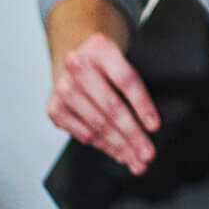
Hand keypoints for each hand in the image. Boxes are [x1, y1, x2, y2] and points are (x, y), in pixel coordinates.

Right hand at [46, 33, 158, 173]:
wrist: (75, 56)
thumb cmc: (105, 62)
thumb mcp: (122, 60)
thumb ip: (134, 86)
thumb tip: (149, 125)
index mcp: (100, 49)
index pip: (126, 80)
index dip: (142, 106)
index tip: (154, 127)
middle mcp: (78, 67)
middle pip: (111, 107)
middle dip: (132, 135)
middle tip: (147, 153)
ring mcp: (63, 88)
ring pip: (97, 124)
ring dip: (118, 146)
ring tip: (134, 158)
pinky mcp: (54, 107)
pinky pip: (82, 133)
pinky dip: (101, 145)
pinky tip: (115, 152)